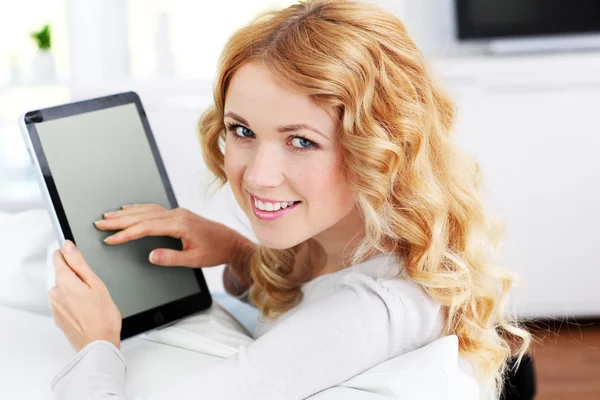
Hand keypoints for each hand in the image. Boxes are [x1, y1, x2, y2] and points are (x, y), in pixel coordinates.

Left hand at [49, 240, 121, 351]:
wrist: (98, 345)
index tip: (76, 255)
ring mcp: (55, 307)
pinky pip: (65, 303)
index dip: (68, 254)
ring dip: (75, 291)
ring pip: (64, 290)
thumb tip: (68, 247)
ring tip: (93, 301)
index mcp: (64, 282)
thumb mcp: (96, 283)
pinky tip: (88, 310)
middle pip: (63, 275)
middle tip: (94, 286)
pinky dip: (74, 303)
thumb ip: (79, 263)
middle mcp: (55, 293)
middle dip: (76, 276)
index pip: (59, 258)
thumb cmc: (103, 317)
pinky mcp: (58, 317)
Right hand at [94, 204, 251, 268]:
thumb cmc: (215, 251)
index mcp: (180, 225)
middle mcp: (177, 215)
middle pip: (143, 215)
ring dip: (127, 213)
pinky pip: (154, 209)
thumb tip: (151, 256)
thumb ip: (172, 258)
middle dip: (120, 220)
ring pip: (147, 210)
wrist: (230, 242)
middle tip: (100, 223)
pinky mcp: (179, 214)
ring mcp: (178, 213)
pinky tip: (129, 209)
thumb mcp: (194, 259)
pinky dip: (139, 209)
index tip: (111, 238)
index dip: (126, 233)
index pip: (146, 227)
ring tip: (108, 216)